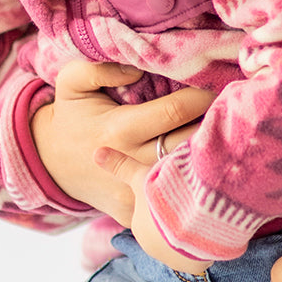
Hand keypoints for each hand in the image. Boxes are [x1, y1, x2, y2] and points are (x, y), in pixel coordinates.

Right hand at [31, 59, 213, 221]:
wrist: (49, 162)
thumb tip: (135, 71)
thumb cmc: (71, 116)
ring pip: (186, 174)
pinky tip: (205, 167)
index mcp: (119, 128)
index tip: (221, 82)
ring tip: (226, 135)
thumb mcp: (72, 82)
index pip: (175, 111)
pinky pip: (171, 201)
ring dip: (208, 155)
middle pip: (189, 143)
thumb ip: (98, 68)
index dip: (203, 95)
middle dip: (215, 124)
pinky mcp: (134, 212)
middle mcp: (130, 161)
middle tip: (232, 108)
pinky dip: (191, 186)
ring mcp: (133, 192)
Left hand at [94, 146, 210, 274]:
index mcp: (140, 227)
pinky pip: (201, 254)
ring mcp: (174, 260)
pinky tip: (214, 228)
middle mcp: (153, 248)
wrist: (190, 219)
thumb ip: (121, 166)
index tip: (176, 191)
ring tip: (206, 212)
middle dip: (178, 218)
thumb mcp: (140, 176)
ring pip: (184, 243)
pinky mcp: (194, 266)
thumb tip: (96, 152)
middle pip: (167, 231)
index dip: (164, 201)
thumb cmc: (164, 196)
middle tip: (193, 199)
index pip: (151, 215)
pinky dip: (207, 243)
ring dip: (193, 231)